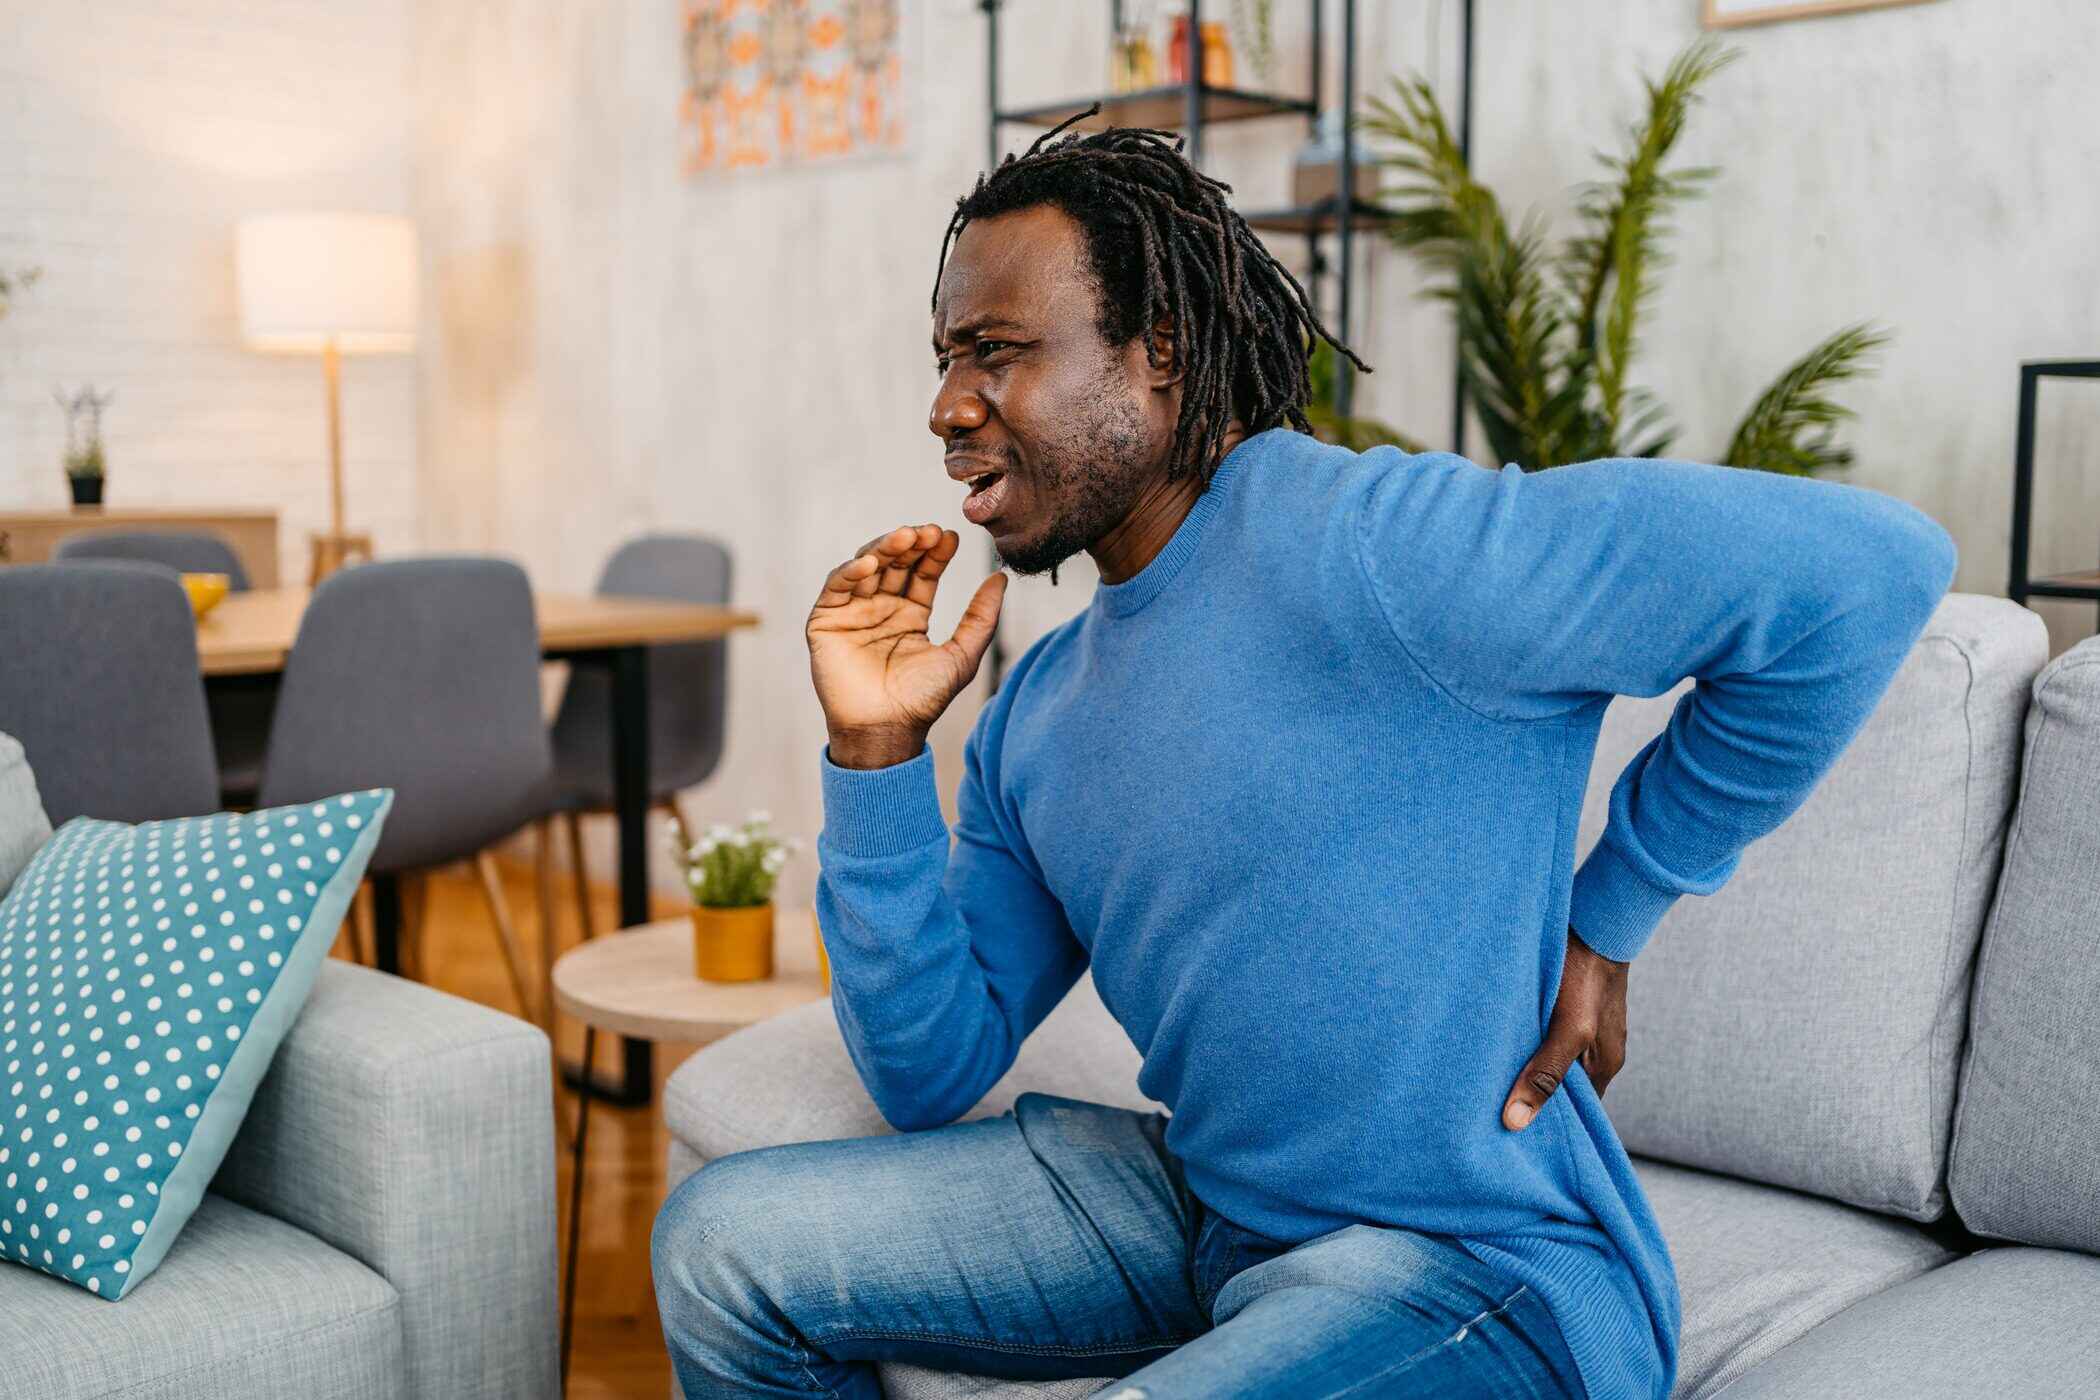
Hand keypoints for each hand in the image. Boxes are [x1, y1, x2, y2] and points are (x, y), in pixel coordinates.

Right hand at [807, 524, 1006, 768]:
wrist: (885, 730)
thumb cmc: (923, 700)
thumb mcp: (962, 655)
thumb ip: (982, 617)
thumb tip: (1002, 578)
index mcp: (910, 615)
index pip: (923, 573)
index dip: (935, 553)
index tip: (951, 537)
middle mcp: (881, 608)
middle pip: (895, 563)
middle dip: (911, 544)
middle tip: (928, 531)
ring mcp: (853, 612)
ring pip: (866, 567)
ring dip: (883, 548)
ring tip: (905, 537)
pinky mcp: (826, 621)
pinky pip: (836, 587)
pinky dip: (850, 571)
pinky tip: (870, 562)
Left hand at [1503, 927, 1627, 1129]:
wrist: (1594, 916)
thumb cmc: (1587, 974)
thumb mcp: (1569, 1030)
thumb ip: (1545, 1074)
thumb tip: (1515, 1121)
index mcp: (1604, 1065)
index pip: (1576, 1112)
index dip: (1547, 1123)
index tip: (1508, 1132)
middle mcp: (1595, 1049)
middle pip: (1559, 1084)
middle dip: (1528, 1093)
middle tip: (1485, 1107)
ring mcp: (1582, 1025)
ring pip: (1546, 1055)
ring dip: (1520, 1062)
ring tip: (1482, 1073)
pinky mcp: (1566, 1002)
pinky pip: (1540, 1029)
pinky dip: (1520, 1036)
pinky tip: (1493, 1035)